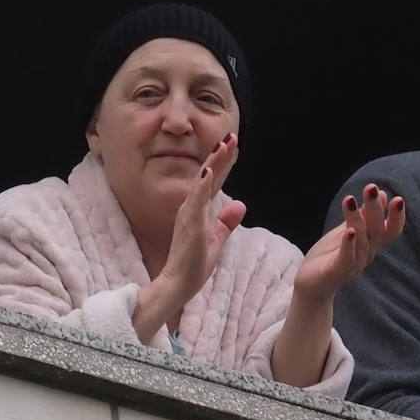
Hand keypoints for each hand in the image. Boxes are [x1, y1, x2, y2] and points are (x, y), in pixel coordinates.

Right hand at [142, 134, 245, 330]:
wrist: (178, 284)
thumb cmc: (194, 264)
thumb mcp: (217, 239)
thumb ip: (226, 221)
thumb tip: (240, 204)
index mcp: (199, 210)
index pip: (214, 182)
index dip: (223, 163)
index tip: (232, 144)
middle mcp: (192, 208)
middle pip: (209, 176)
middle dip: (220, 156)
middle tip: (231, 136)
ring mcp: (190, 215)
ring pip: (202, 183)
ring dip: (213, 163)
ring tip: (223, 145)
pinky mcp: (190, 225)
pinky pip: (195, 201)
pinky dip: (201, 185)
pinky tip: (207, 171)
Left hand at [293, 183, 404, 302]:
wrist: (311, 285)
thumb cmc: (330, 255)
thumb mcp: (348, 229)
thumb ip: (364, 215)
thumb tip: (381, 193)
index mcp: (371, 244)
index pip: (391, 231)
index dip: (397, 217)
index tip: (398, 198)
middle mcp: (366, 254)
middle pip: (377, 232)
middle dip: (375, 209)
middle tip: (371, 189)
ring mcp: (353, 265)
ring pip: (361, 241)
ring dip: (356, 219)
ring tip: (350, 200)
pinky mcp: (337, 272)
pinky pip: (347, 259)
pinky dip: (349, 245)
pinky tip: (348, 231)